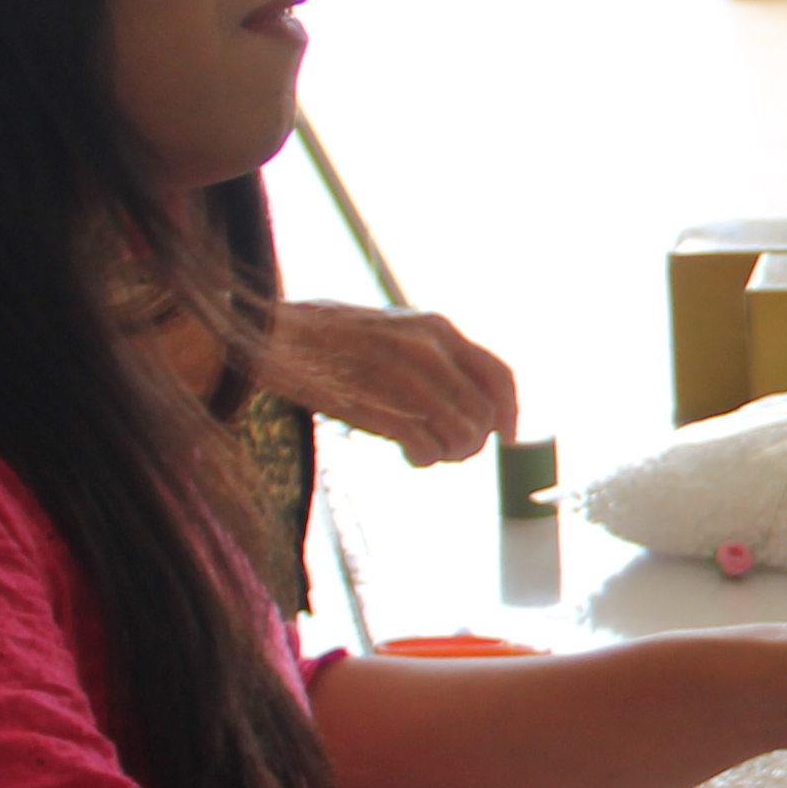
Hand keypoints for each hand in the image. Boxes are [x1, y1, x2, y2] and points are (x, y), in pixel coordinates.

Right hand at [256, 299, 519, 465]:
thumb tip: (471, 402)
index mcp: (437, 329)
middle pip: (483, 414)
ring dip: (449, 453)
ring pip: (462, 435)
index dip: (511, 411)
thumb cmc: (330, 337)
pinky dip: (424, 459)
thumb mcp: (394, 329)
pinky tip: (408, 454)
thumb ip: (433, 356)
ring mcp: (406, 381)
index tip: (510, 436)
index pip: (498, 375)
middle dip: (473, 442)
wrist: (275, 335)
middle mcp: (430, 351)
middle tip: (449, 449)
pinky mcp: (381, 409)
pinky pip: (428, 449)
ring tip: (426, 451)